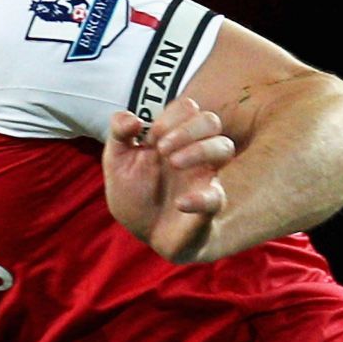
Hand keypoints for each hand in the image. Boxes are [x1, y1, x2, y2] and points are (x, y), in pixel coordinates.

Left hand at [102, 97, 236, 263]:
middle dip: (186, 128)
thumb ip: (119, 134)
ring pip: (225, 147)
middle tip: (161, 148)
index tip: (150, 135)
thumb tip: (131, 118)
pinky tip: (180, 203)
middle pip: (211, 120)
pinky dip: (201, 198)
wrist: (145, 232)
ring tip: (172, 163)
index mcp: (175, 137)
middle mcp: (196, 151)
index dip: (170, 115)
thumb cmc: (135, 193)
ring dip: (199, 149)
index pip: (188, 108)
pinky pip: (217, 197)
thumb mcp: (117, 161)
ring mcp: (205, 177)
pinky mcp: (209, 206)